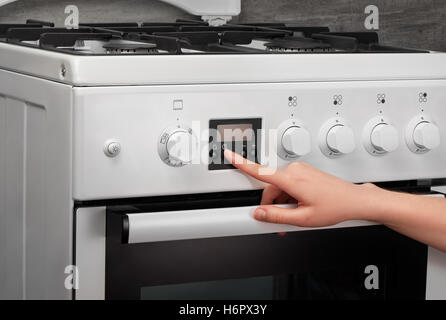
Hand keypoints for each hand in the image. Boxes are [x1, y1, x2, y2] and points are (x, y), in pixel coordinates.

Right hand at [224, 149, 380, 226]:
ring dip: (283, 202)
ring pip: (280, 188)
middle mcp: (295, 170)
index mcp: (292, 179)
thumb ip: (276, 216)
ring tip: (299, 214)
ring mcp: (301, 170)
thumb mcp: (303, 218)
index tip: (229, 154)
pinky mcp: (305, 172)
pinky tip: (302, 206)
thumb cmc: (335, 207)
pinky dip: (290, 197)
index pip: (260, 171)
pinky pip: (289, 185)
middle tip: (286, 220)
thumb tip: (258, 213)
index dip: (241, 163)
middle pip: (270, 188)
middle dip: (273, 205)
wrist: (354, 200)